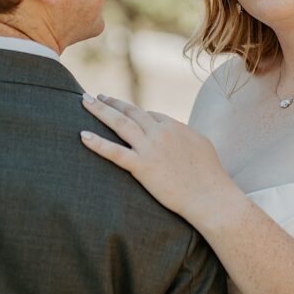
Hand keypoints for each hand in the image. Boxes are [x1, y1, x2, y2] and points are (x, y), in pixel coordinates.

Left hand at [80, 94, 237, 224]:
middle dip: (112, 102)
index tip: (121, 111)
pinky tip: (83, 136)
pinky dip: (98, 143)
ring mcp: (150, 148)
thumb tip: (177, 132)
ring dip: (100, 110)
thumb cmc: (210, 175)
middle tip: (96, 96)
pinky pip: (115, 152)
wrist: (210, 196)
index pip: (148, 114)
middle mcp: (159, 132)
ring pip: (119, 123)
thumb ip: (185, 135)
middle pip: (130, 111)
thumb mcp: (201, 145)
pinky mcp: (142, 167)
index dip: (133, 113)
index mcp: (173, 126)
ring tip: (85, 101)